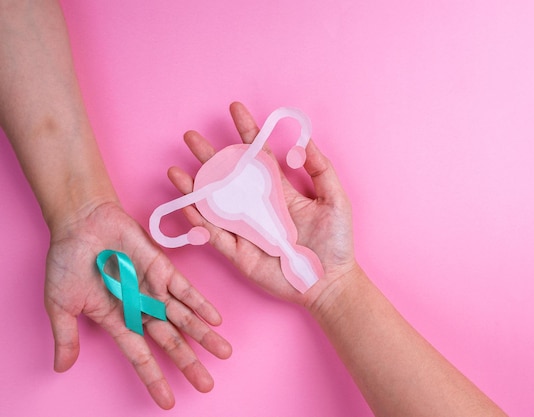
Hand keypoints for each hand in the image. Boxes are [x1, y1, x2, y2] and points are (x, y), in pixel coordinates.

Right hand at [45, 199, 231, 408]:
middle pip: (170, 342)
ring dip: (204, 336)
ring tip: (224, 353)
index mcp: (117, 320)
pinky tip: (215, 320)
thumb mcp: (60, 304)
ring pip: (184, 319)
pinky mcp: (163, 269)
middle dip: (188, 363)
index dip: (154, 379)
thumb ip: (66, 335)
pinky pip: (186, 290)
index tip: (167, 402)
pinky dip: (201, 304)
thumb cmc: (67, 260)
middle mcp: (140, 308)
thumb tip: (61, 368)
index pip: (140, 357)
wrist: (81, 222)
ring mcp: (153, 289)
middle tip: (207, 385)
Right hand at [167, 102, 358, 305]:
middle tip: (190, 137)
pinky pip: (215, 236)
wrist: (331, 282)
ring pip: (214, 206)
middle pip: (228, 177)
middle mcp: (259, 207)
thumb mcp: (334, 198)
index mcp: (280, 192)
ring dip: (195, 189)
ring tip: (176, 171)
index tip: (235, 109)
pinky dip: (199, 222)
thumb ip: (320, 168)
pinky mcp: (240, 253)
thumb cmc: (336, 243)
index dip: (247, 132)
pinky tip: (187, 206)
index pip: (259, 156)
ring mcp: (247, 230)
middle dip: (210, 156)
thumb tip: (304, 139)